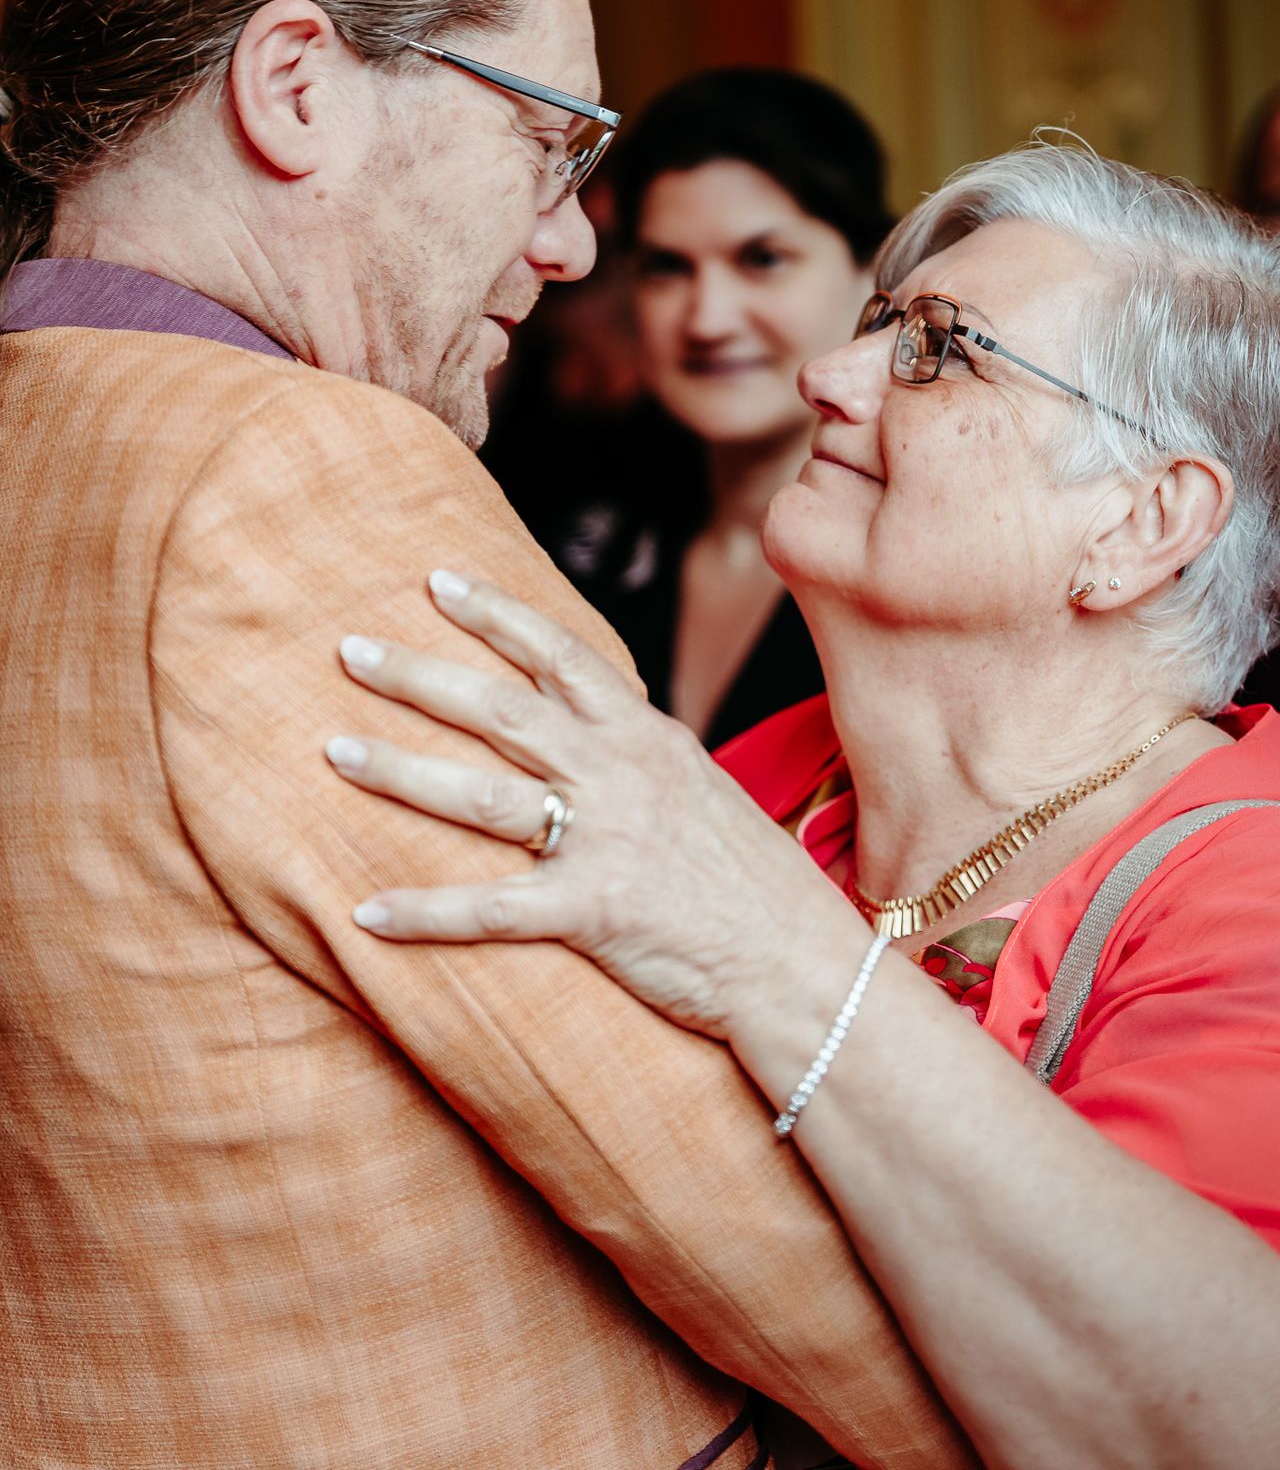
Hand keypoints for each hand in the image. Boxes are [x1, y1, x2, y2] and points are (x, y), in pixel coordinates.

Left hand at [327, 570, 839, 1036]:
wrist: (800, 958)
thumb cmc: (750, 879)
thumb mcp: (698, 787)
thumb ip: (636, 754)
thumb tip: (587, 727)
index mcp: (645, 736)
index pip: (561, 654)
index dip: (495, 614)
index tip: (436, 583)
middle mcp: (620, 774)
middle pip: (501, 708)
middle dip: (419, 674)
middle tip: (349, 649)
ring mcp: (606, 840)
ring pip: (483, 795)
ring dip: (401, 770)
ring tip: (336, 749)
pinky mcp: (594, 912)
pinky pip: (491, 910)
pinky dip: (425, 910)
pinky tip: (367, 912)